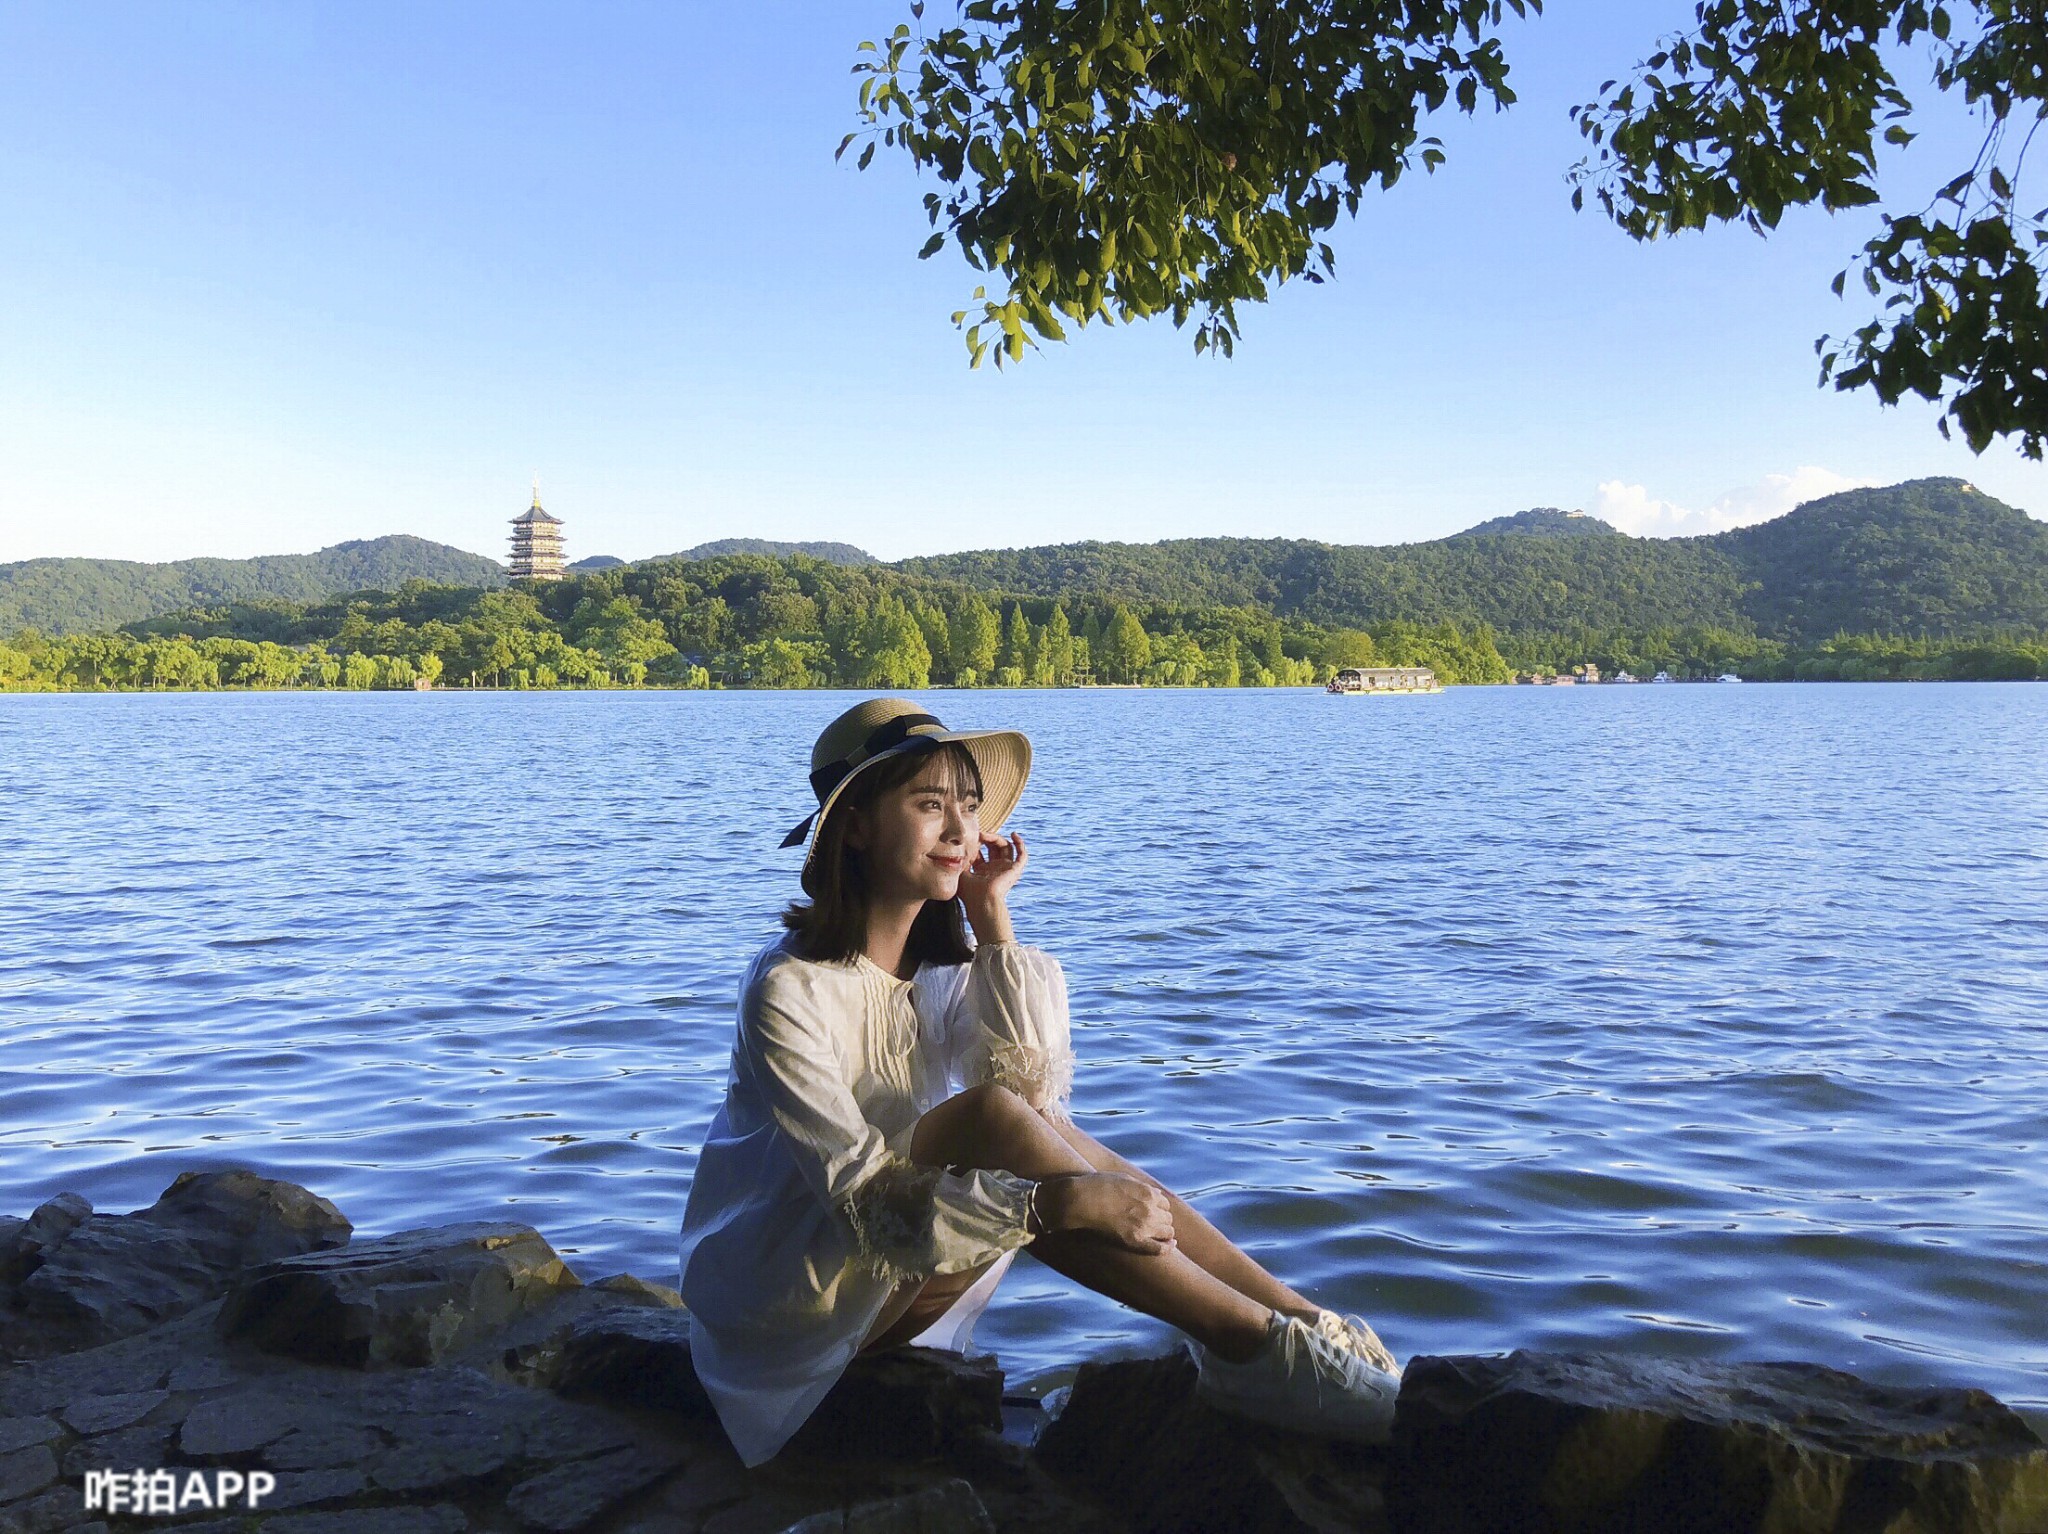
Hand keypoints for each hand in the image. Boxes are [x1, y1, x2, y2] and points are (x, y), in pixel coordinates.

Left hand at [957, 829, 1026, 939]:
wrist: (982, 902)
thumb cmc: (969, 893)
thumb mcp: (960, 872)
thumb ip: (961, 859)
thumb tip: (959, 846)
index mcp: (982, 872)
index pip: (980, 852)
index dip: (975, 843)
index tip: (970, 836)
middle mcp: (994, 869)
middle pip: (994, 848)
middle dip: (986, 839)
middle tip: (978, 834)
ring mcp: (1005, 869)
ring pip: (1006, 848)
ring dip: (997, 838)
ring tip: (986, 835)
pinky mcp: (1015, 870)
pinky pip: (1022, 856)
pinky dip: (1020, 844)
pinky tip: (1014, 834)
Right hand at [1040, 1172, 1174, 1255]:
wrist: (1080, 1200)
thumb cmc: (1098, 1186)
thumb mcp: (1124, 1178)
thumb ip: (1142, 1187)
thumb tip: (1155, 1195)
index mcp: (1148, 1192)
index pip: (1165, 1204)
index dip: (1159, 1207)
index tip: (1151, 1211)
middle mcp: (1150, 1209)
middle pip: (1168, 1218)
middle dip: (1161, 1219)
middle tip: (1150, 1223)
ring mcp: (1143, 1226)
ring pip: (1168, 1231)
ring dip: (1163, 1231)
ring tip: (1155, 1233)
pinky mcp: (1134, 1240)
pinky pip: (1160, 1248)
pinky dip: (1168, 1247)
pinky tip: (1172, 1245)